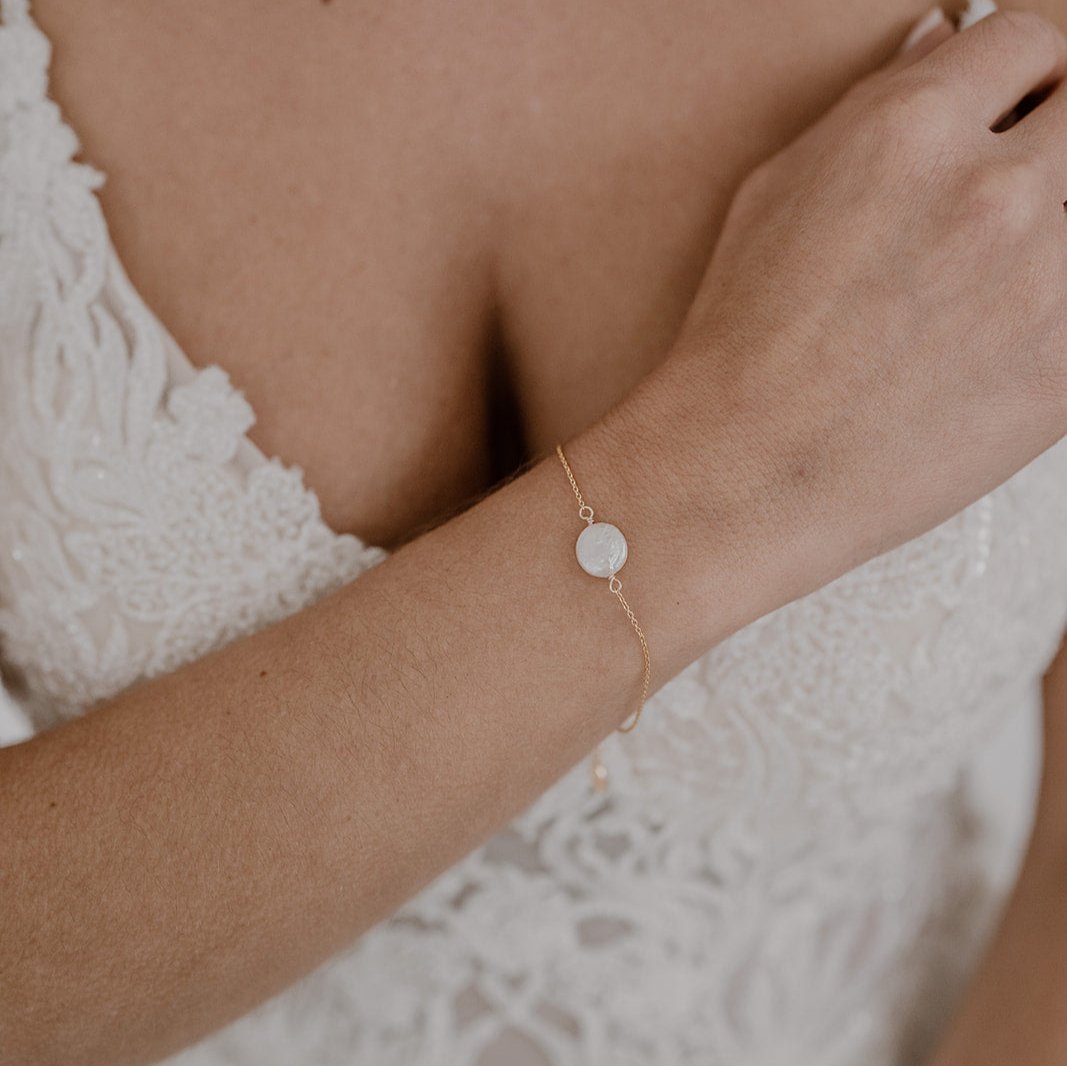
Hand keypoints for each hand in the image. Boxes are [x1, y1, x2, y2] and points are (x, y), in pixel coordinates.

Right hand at [660, 9, 1066, 590]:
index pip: (1032, 31)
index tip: (1025, 87)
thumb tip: (943, 46)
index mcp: (908, 133)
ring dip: (1056, 212)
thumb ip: (869, 110)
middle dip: (1060, 121)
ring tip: (1001, 254)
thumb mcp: (773, 197)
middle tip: (1021, 169)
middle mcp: (993, 195)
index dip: (1030, 58)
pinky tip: (1006, 315)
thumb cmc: (741, 344)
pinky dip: (1055, 294)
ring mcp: (1045, 286)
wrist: (746, 474)